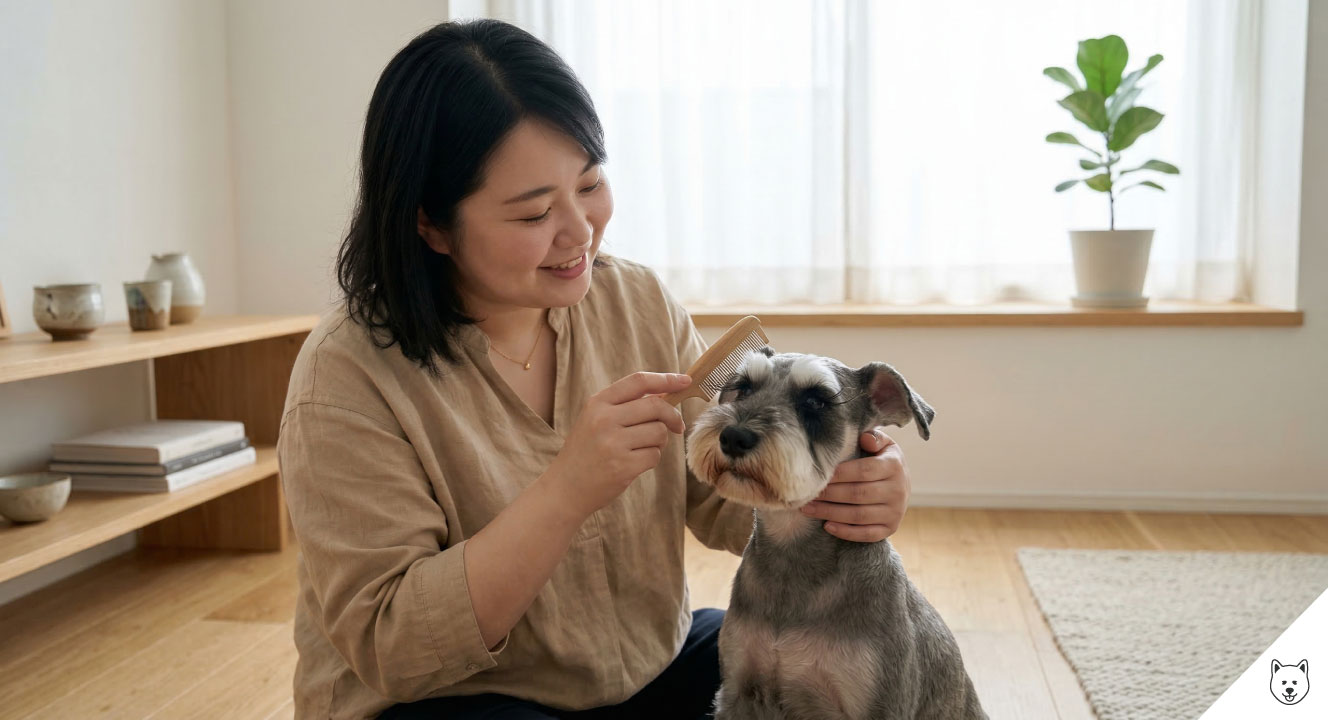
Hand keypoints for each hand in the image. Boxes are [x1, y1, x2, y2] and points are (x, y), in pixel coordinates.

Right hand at [545, 372, 690, 518]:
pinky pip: (655, 455)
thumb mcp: (595, 419)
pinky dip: (651, 459)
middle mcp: (604, 419)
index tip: (685, 381)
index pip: (639, 382)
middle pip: (656, 406)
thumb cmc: (586, 451)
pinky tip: (635, 463)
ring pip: (659, 432)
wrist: (565, 488)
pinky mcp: (623, 466)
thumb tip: (667, 392)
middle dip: (673, 416)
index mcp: (597, 403)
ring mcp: (613, 444)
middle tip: (677, 425)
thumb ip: (625, 404)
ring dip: (659, 441)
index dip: (666, 379)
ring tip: (641, 448)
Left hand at [798, 427, 910, 541]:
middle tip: (806, 493)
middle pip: (857, 494)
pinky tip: (827, 526)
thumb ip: (874, 437)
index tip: (818, 475)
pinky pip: (867, 534)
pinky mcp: (891, 528)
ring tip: (807, 508)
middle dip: (829, 494)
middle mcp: (897, 490)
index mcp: (893, 466)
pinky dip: (846, 532)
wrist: (902, 484)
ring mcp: (895, 512)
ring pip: (858, 516)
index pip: (863, 471)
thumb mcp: (883, 444)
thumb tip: (865, 438)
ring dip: (830, 513)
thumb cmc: (882, 460)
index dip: (838, 474)